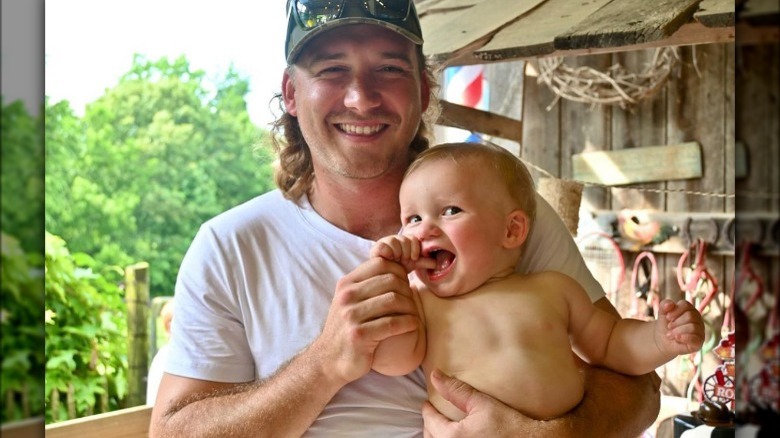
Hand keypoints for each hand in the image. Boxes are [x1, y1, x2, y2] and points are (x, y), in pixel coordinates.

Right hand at [309, 257, 422, 384]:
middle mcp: (347, 297)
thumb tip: (397, 265)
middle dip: (407, 289)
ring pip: (393, 300)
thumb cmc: (347, 328)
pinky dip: (409, 323)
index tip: (406, 283)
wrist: (328, 359)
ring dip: (410, 307)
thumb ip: (367, 284)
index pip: (380, 263)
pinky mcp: (359, 335)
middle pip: (390, 280)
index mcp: (346, 284)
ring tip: (414, 314)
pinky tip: (413, 325)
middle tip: (413, 301)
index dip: (399, 270)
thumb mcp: (350, 301)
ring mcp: (351, 316)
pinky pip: (392, 323)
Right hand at [371, 235, 435, 272]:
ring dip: (398, 253)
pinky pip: (385, 246)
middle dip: (406, 252)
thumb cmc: (398, 270)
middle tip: (403, 260)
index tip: (412, 258)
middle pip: (405, 239)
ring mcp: (383, 243)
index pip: (413, 238)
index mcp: (402, 240)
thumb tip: (437, 262)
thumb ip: (423, 261)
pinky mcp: (375, 248)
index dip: (415, 249)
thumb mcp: (412, 264)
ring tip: (396, 260)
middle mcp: (393, 239)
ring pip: (395, 241)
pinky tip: (389, 259)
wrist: (384, 276)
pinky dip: (389, 253)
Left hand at [421, 369, 528, 437]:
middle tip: (432, 415)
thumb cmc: (509, 425)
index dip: (428, 410)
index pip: (431, 421)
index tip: (427, 403)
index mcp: (452, 437)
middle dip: (429, 425)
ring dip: (436, 436)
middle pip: (431, 437)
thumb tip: (435, 376)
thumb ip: (456, 390)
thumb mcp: (482, 404)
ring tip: (440, 428)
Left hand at [655, 299, 704, 354]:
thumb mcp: (662, 313)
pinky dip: (684, 337)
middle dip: (675, 322)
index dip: (675, 311)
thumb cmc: (665, 325)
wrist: (662, 341)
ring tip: (669, 335)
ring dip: (677, 331)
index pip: (686, 305)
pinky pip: (695, 339)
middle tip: (669, 327)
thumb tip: (670, 304)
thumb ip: (664, 305)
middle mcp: (697, 319)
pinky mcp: (698, 342)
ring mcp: (699, 331)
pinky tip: (677, 338)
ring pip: (692, 327)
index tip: (667, 317)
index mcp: (690, 310)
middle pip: (690, 316)